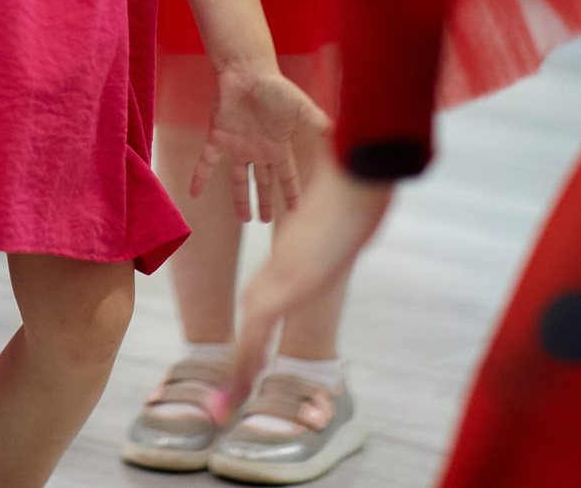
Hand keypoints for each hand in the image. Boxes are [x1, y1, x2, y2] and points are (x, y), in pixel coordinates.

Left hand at [192, 64, 331, 221]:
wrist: (246, 70)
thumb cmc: (274, 87)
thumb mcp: (300, 107)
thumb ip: (316, 122)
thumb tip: (338, 135)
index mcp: (277, 146)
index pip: (286, 175)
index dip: (291, 192)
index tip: (295, 209)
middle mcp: (257, 150)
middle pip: (262, 182)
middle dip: (265, 202)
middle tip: (266, 221)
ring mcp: (236, 145)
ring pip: (238, 180)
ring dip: (240, 199)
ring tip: (244, 219)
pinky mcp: (217, 137)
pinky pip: (207, 161)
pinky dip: (200, 176)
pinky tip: (193, 192)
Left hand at [224, 163, 393, 407]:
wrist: (353, 175)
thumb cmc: (355, 191)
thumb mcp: (344, 222)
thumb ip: (336, 233)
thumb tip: (349, 228)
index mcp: (291, 262)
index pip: (261, 306)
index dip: (251, 343)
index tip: (244, 371)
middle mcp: (279, 272)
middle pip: (252, 324)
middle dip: (241, 365)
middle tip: (225, 401)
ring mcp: (279, 278)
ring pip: (251, 332)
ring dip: (240, 370)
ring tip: (227, 404)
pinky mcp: (283, 283)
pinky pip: (257, 329)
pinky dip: (246, 358)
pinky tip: (239, 383)